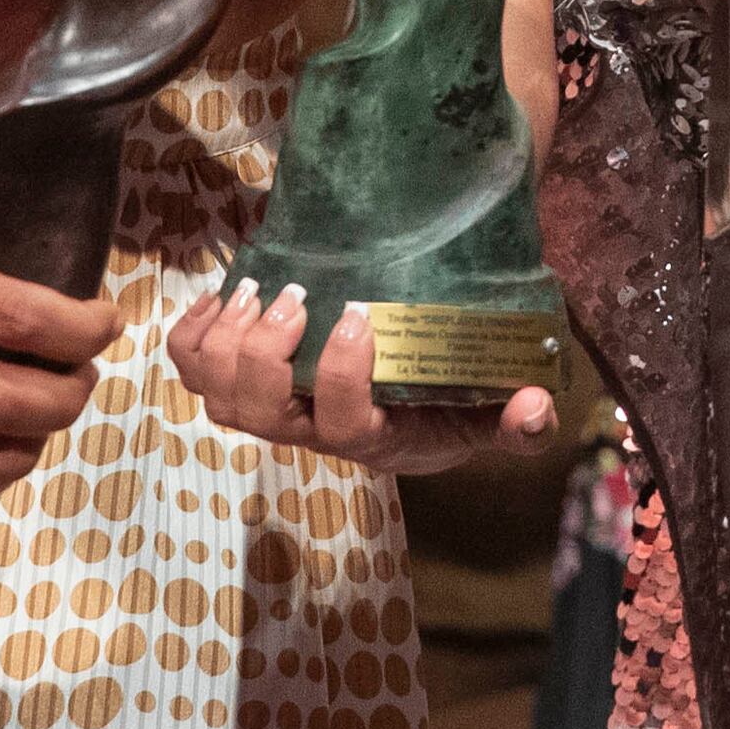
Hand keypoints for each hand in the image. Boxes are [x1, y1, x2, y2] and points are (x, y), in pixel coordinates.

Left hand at [165, 283, 559, 474]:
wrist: (416, 400)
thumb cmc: (450, 403)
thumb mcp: (491, 417)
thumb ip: (518, 422)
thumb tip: (537, 405)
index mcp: (372, 439)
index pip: (340, 424)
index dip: (338, 376)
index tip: (357, 315)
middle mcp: (312, 431)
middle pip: (258, 414)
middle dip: (263, 354)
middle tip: (295, 295)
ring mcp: (274, 410)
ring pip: (219, 395)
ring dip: (225, 342)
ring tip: (256, 289)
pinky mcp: (246, 384)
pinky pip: (194, 372)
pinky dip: (192, 337)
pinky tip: (218, 297)